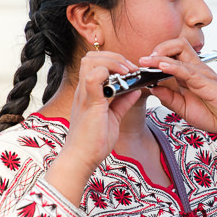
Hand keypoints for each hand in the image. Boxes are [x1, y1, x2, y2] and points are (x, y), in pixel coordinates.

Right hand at [43, 51, 141, 203]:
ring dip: (112, 62)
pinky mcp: (90, 103)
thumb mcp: (113, 118)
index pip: (94, 62)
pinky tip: (122, 83)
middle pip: (91, 56)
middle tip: (130, 69)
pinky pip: (93, 78)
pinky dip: (108, 74)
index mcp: (88, 92)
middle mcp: (83, 90)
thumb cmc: (93, 142)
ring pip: (91, 61)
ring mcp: (84, 95)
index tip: (130, 71)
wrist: (81, 159)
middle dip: (114, 57)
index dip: (113, 60)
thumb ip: (122, 102)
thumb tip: (135, 90)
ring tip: (127, 73)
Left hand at [141, 39, 216, 170]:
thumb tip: (151, 88)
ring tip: (148, 61)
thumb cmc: (211, 114)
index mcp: (188, 74)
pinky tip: (162, 67)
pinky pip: (189, 70)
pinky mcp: (208, 82)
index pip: (171, 55)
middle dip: (158, 48)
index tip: (139, 65)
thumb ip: (168, 97)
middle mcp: (195, 69)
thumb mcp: (182, 108)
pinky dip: (174, 67)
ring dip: (162, 54)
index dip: (154, 57)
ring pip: (181, 52)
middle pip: (177, 44)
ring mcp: (202, 73)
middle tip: (144, 60)